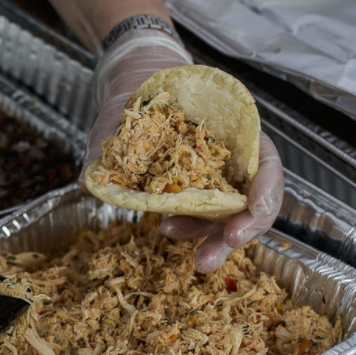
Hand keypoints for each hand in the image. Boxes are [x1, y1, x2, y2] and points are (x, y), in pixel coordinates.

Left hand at [82, 27, 283, 272]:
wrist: (136, 94)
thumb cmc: (144, 98)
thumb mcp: (128, 110)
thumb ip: (111, 142)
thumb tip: (88, 182)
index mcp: (236, 134)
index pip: (268, 164)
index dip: (267, 190)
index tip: (252, 209)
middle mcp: (233, 161)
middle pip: (253, 204)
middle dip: (240, 233)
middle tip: (216, 252)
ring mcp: (216, 182)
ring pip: (229, 219)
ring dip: (214, 242)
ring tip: (195, 260)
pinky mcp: (198, 200)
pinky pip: (203, 221)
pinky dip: (191, 230)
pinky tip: (167, 229)